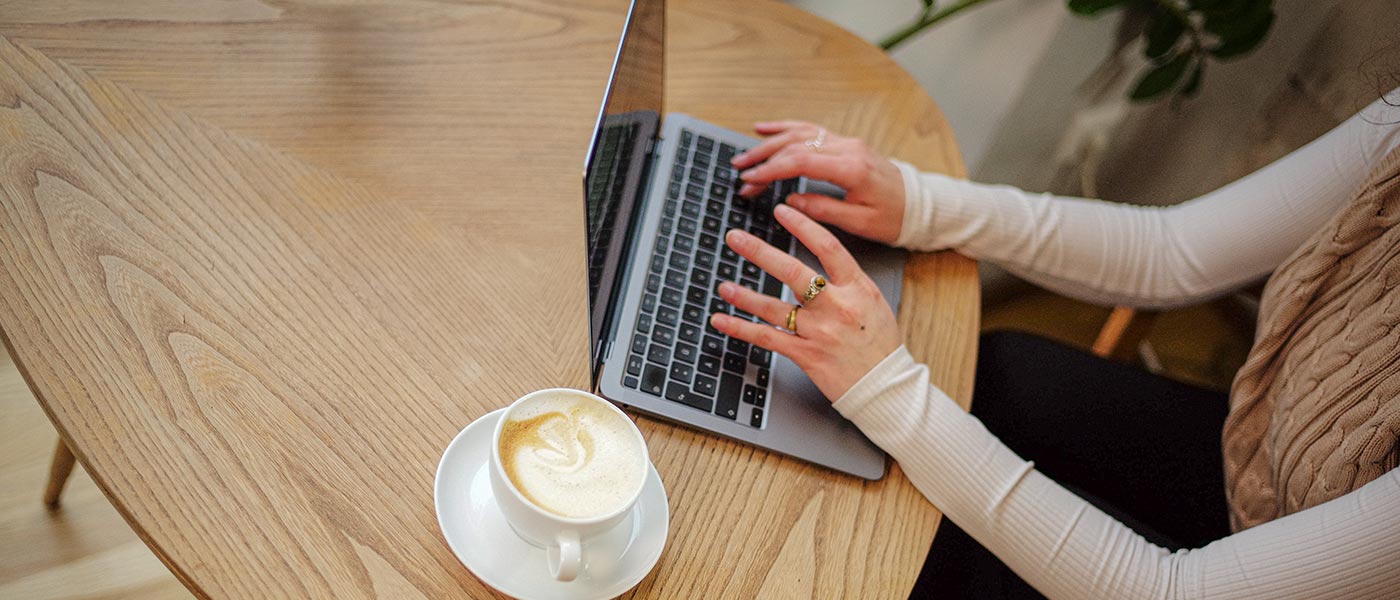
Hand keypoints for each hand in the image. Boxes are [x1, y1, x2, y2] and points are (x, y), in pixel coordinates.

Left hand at [709, 203, 900, 400]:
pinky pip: (767, 338)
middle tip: (735, 238)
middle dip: (760, 252)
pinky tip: (722, 320)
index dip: (803, 226)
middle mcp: (838, 306)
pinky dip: (741, 329)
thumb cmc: (880, 344)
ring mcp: (820, 332)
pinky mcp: (807, 355)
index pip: (828, 247)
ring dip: (744, 296)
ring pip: (774, 308)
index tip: (782, 211)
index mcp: (858, 288)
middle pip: (793, 272)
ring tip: (724, 286)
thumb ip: (847, 281)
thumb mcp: (873, 302)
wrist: (885, 386)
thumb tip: (819, 260)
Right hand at [731, 121, 906, 244]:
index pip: (801, 162)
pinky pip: (810, 131)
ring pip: (799, 135)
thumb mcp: (860, 223)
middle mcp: (847, 148)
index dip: (771, 171)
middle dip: (763, 160)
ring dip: (769, 143)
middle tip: (739, 174)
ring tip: (744, 156)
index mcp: (851, 168)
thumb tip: (789, 202)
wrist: (918, 204)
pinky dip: (785, 128)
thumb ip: (823, 210)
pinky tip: (764, 129)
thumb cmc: (893, 217)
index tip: (749, 181)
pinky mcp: (844, 143)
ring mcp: (845, 142)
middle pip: (795, 146)